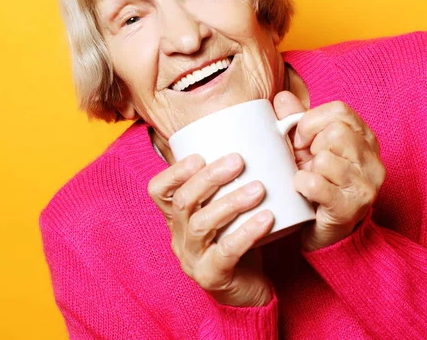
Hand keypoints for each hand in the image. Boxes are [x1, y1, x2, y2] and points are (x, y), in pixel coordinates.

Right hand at [148, 153, 274, 306]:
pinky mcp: (212, 277)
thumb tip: (258, 135)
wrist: (249, 291)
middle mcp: (178, 236)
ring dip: (230, 202)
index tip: (199, 155)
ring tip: (258, 188)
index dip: (174, 171)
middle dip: (209, 178)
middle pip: (183, 202)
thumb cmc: (239, 240)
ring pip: (201, 225)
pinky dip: (247, 232)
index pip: (159, 190)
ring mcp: (192, 259)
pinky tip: (267, 218)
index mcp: (178, 217)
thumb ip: (231, 181)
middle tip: (238, 161)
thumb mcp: (228, 209)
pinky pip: (225, 252)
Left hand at [274, 91, 385, 250]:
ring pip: (326, 159)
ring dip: (307, 169)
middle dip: (310, 147)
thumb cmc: (318, 183)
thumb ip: (296, 121)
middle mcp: (372, 159)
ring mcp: (366, 184)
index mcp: (364, 137)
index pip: (340, 111)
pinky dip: (303, 185)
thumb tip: (282, 96)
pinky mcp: (352, 207)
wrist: (326, 231)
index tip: (300, 138)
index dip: (312, 121)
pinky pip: (318, 184)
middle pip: (335, 133)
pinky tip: (304, 192)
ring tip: (309, 179)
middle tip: (305, 162)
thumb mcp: (306, 148)